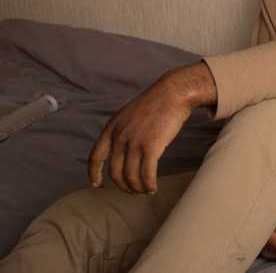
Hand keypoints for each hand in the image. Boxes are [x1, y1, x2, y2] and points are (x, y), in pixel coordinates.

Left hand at [88, 62, 215, 193]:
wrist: (173, 93)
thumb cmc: (156, 102)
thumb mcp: (129, 113)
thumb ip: (122, 130)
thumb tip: (123, 149)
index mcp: (111, 128)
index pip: (95, 156)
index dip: (94, 173)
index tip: (96, 184)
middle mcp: (119, 137)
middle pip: (115, 172)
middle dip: (123, 186)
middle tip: (132, 190)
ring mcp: (135, 142)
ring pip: (130, 176)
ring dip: (137, 188)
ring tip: (145, 190)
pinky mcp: (152, 147)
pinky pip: (147, 174)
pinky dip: (149, 185)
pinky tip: (153, 188)